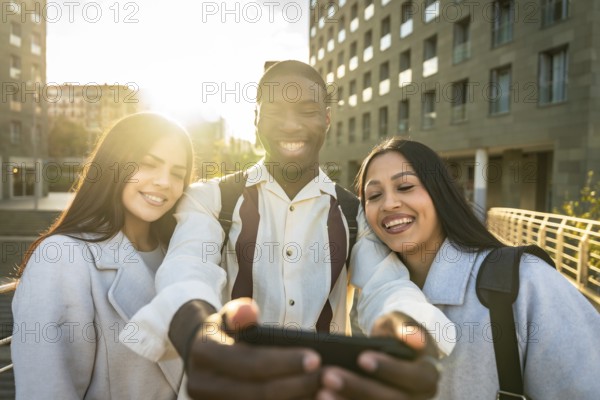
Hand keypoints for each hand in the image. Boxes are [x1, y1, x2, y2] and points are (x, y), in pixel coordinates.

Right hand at [185, 298, 321, 399]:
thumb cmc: (224, 333)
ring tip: (326, 391)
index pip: (250, 362)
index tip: (316, 358)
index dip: (284, 362)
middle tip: (330, 378)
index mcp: (205, 355)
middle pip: (257, 393)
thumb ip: (239, 313)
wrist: (199, 357)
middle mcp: (201, 386)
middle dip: (296, 386)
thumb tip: (250, 311)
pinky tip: (310, 399)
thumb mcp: (227, 316)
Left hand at [317, 312, 440, 399]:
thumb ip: (406, 326)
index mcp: (427, 376)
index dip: (388, 369)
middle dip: (358, 388)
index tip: (362, 358)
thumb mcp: (400, 323)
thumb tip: (415, 339)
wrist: (391, 349)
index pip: (412, 377)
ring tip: (321, 392)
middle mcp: (418, 399)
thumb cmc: (395, 333)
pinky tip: (320, 398)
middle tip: (328, 376)